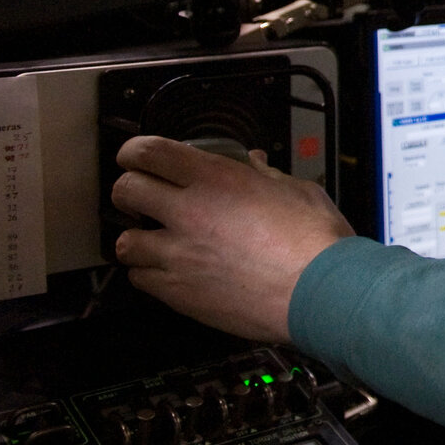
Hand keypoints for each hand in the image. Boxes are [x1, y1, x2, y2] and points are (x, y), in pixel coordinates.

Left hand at [112, 135, 352, 343]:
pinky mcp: (178, 293)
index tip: (136, 158)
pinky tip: (170, 271)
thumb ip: (265, 175)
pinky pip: (140, 279)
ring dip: (138, 238)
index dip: (134, 152)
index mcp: (217, 178)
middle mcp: (188, 212)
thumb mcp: (296, 190)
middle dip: (130, 192)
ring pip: (125, 242)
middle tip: (143, 197)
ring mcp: (178, 255)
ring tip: (156, 241)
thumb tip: (252, 164)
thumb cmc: (316, 241)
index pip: (149, 152)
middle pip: (125, 191)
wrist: (320, 291)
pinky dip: (149, 273)